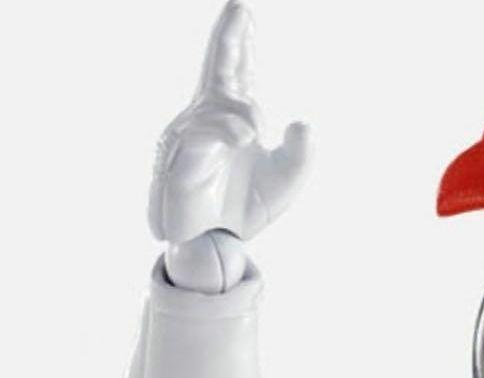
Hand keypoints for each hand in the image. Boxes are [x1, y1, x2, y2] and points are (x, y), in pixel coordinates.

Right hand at [148, 1, 310, 244]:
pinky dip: (221, 134)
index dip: (239, 40)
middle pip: (218, 69)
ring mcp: (189, 137)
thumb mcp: (288, 180)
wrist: (220, 243)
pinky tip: (241, 137)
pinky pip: (198, 137)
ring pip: (214, 109)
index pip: (236, 69)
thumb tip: (303, 124)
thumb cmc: (247, 206)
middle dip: (227, 39)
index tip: (242, 10)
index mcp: (233, 115)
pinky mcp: (177, 161)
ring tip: (254, 132)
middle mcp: (208, 118)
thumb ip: (301, 154)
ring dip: (237, 114)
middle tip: (239, 7)